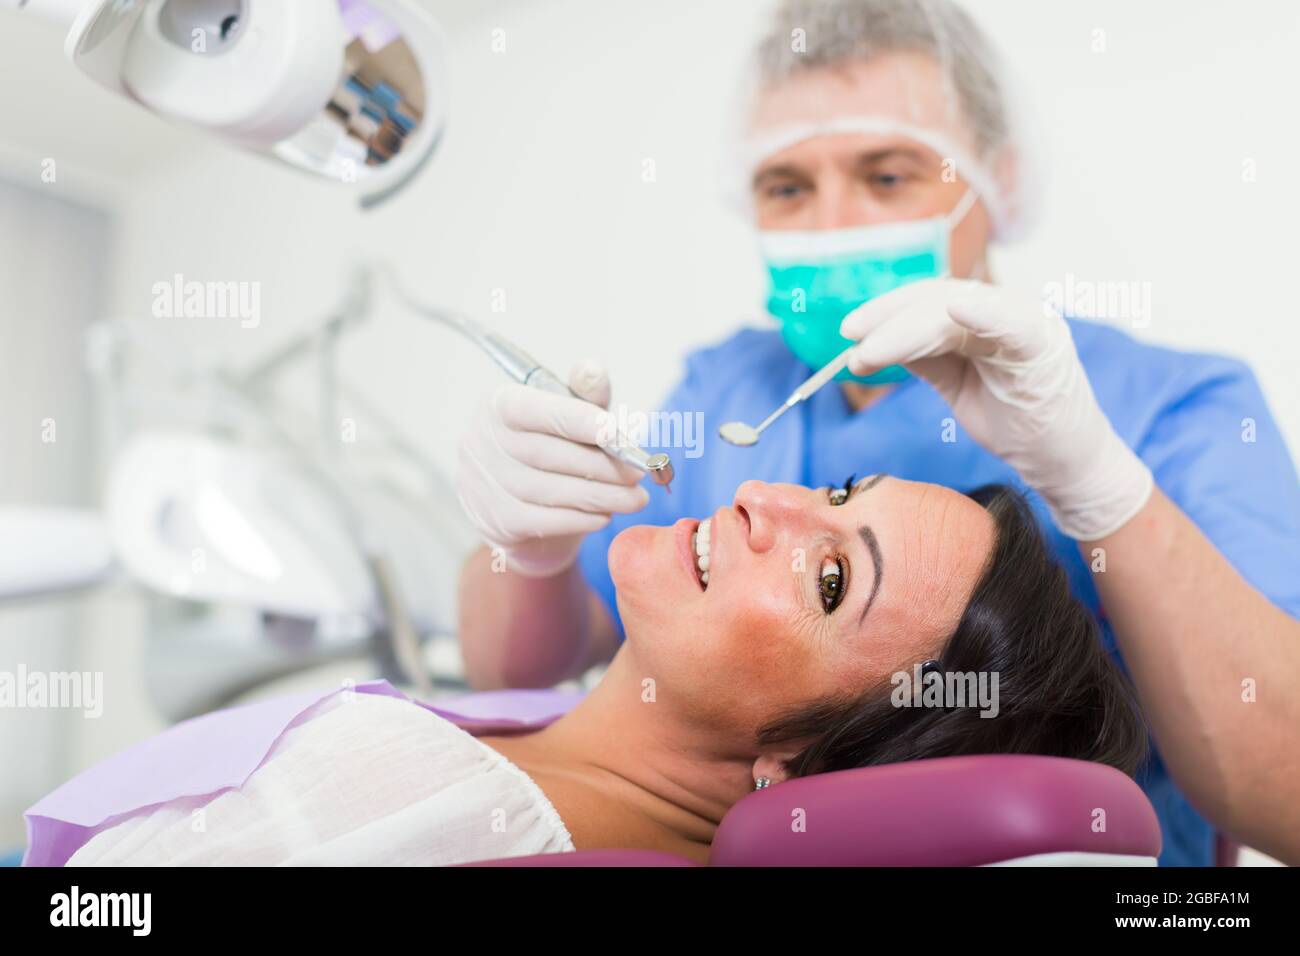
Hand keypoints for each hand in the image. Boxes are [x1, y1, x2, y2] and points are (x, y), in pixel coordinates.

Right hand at [457, 360, 648, 574]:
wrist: (522, 510)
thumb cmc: (552, 450)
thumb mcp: (570, 417)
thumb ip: (584, 395)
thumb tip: (593, 370)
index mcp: (498, 404)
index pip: (533, 410)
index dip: (576, 420)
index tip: (615, 432)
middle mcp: (482, 442)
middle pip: (547, 454)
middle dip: (601, 466)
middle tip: (638, 474)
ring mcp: (484, 485)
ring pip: (551, 491)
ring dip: (601, 496)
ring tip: (635, 498)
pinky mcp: (497, 521)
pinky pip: (546, 521)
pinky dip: (581, 519)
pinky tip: (605, 515)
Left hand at [841, 278, 1152, 539]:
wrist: (1062, 461)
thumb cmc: (1014, 420)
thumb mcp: (956, 382)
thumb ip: (924, 355)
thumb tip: (869, 344)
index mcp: (985, 314)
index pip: (927, 301)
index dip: (885, 311)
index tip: (849, 331)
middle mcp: (1006, 309)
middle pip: (936, 301)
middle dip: (887, 319)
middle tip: (850, 340)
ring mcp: (1028, 323)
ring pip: (957, 311)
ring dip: (907, 330)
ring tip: (870, 352)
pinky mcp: (1046, 347)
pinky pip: (1013, 324)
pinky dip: (985, 314)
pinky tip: (955, 310)